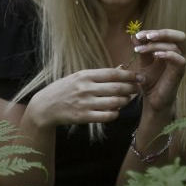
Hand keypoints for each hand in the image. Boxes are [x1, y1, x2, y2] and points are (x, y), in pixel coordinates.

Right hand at [26, 68, 141, 128]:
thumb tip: (122, 68)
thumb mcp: (79, 77)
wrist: (46, 106)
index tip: (139, 77)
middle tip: (138, 88)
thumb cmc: (64, 89)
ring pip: (115, 102)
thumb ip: (100, 75)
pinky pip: (107, 116)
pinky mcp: (84, 117)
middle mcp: (85, 88)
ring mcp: (85, 103)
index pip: (112, 74)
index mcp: (85, 75)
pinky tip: (115, 110)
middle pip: (117, 88)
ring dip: (125, 101)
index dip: (129, 75)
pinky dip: (115, 113)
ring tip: (127, 99)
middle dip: (131, 88)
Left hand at [132, 29, 185, 113]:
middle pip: (180, 36)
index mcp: (170, 50)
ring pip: (176, 46)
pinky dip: (168, 55)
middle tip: (146, 36)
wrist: (152, 100)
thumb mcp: (143, 63)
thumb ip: (141, 49)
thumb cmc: (150, 81)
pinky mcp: (180, 73)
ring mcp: (180, 64)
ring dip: (156, 45)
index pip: (168, 34)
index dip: (154, 31)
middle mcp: (178, 55)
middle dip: (162, 33)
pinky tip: (155, 55)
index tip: (137, 35)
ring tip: (139, 50)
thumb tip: (134, 35)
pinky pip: (180, 60)